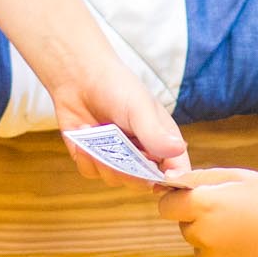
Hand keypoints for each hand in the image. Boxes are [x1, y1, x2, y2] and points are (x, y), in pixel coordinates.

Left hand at [51, 64, 187, 188]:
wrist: (79, 75)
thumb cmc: (117, 86)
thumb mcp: (140, 108)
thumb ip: (155, 133)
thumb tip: (178, 149)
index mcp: (162, 140)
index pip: (177, 168)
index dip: (174, 178)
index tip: (163, 178)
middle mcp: (141, 152)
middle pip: (143, 181)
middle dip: (128, 168)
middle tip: (117, 147)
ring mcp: (117, 157)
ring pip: (114, 178)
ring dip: (102, 158)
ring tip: (92, 130)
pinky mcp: (93, 158)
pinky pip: (91, 171)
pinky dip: (85, 156)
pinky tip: (81, 132)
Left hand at [156, 168, 257, 256]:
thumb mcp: (242, 178)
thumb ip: (202, 178)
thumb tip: (168, 181)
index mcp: (206, 206)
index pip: (166, 206)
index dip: (177, 200)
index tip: (195, 198)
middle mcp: (204, 235)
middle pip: (184, 225)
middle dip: (199, 218)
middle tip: (234, 214)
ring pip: (199, 245)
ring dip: (213, 238)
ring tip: (247, 232)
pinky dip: (225, 256)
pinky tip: (251, 250)